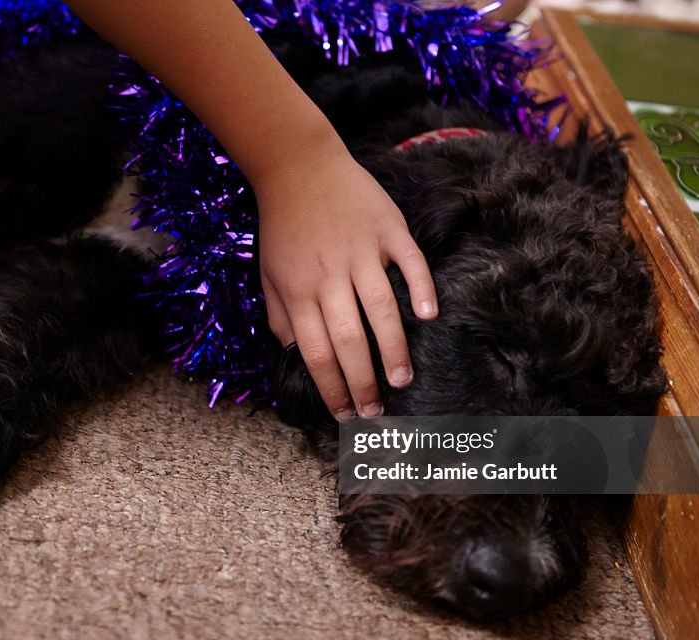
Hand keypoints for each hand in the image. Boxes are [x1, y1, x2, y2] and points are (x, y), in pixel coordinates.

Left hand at [255, 142, 437, 418]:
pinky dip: (421, 287)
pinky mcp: (387, 228)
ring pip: (381, 308)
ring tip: (401, 379)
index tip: (344, 413)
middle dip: (363, 382)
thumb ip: (279, 316)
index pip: (316, 353)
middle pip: (349, 340)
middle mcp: (329, 276)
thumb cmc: (282, 226)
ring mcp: (361, 251)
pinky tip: (430, 314)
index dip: (331, 388)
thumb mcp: (268, 273)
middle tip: (376, 410)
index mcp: (299, 291)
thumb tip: (295, 353)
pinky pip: (409, 262)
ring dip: (393, 347)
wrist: (298, 166)